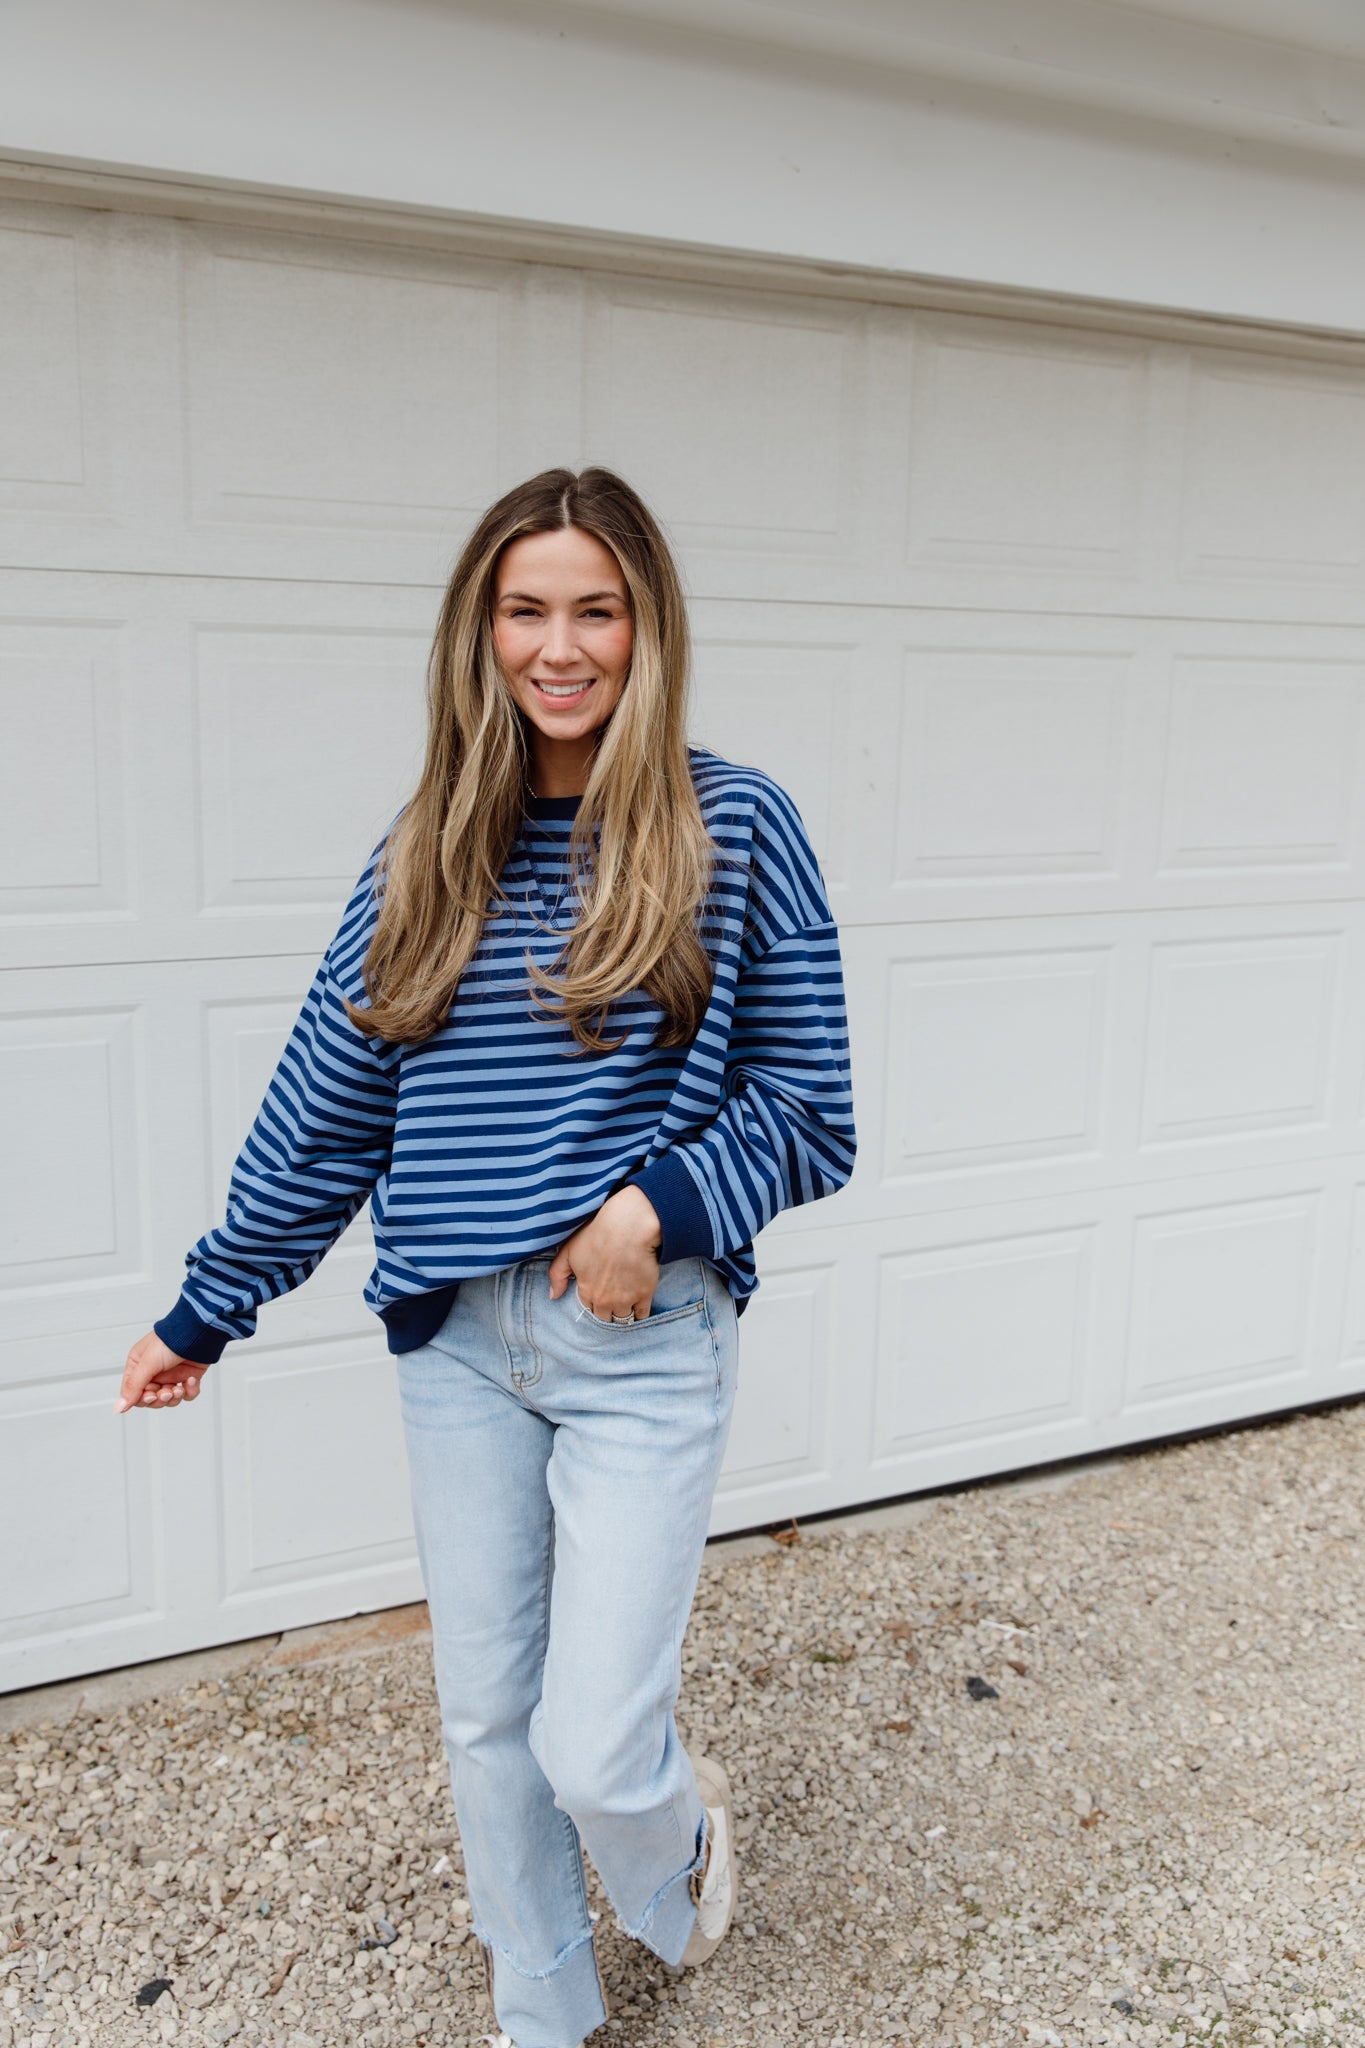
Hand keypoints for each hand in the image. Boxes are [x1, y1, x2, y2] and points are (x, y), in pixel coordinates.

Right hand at [114, 1331, 209, 1413]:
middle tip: (167, 1392)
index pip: (133, 1393)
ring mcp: (172, 1376)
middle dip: (160, 1399)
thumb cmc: (171, 1340)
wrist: (199, 1333)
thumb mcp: (148, 1363)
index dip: (141, 1399)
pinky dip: (190, 1390)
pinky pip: (187, 1394)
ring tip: (179, 1388)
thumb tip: (119, 1407)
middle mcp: (154, 1373)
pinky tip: (191, 1380)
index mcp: (138, 1366)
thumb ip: (133, 1386)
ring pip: (169, 1400)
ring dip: (174, 1397)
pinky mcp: (188, 1378)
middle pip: (151, 1399)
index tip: (150, 1396)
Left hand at [548, 1186, 662, 1322]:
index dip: (591, 1305)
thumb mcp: (568, 1251)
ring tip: (625, 1307)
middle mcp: (605, 1300)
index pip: (587, 1310)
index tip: (596, 1299)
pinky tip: (639, 1307)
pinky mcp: (644, 1295)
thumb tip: (553, 1296)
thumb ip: (557, 1275)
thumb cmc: (597, 1234)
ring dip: (623, 1315)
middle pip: (604, 1319)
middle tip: (611, 1304)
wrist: (630, 1227)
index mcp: (586, 1291)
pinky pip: (642, 1315)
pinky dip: (640, 1314)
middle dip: (606, 1314)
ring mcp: (625, 1300)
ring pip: (623, 1319)